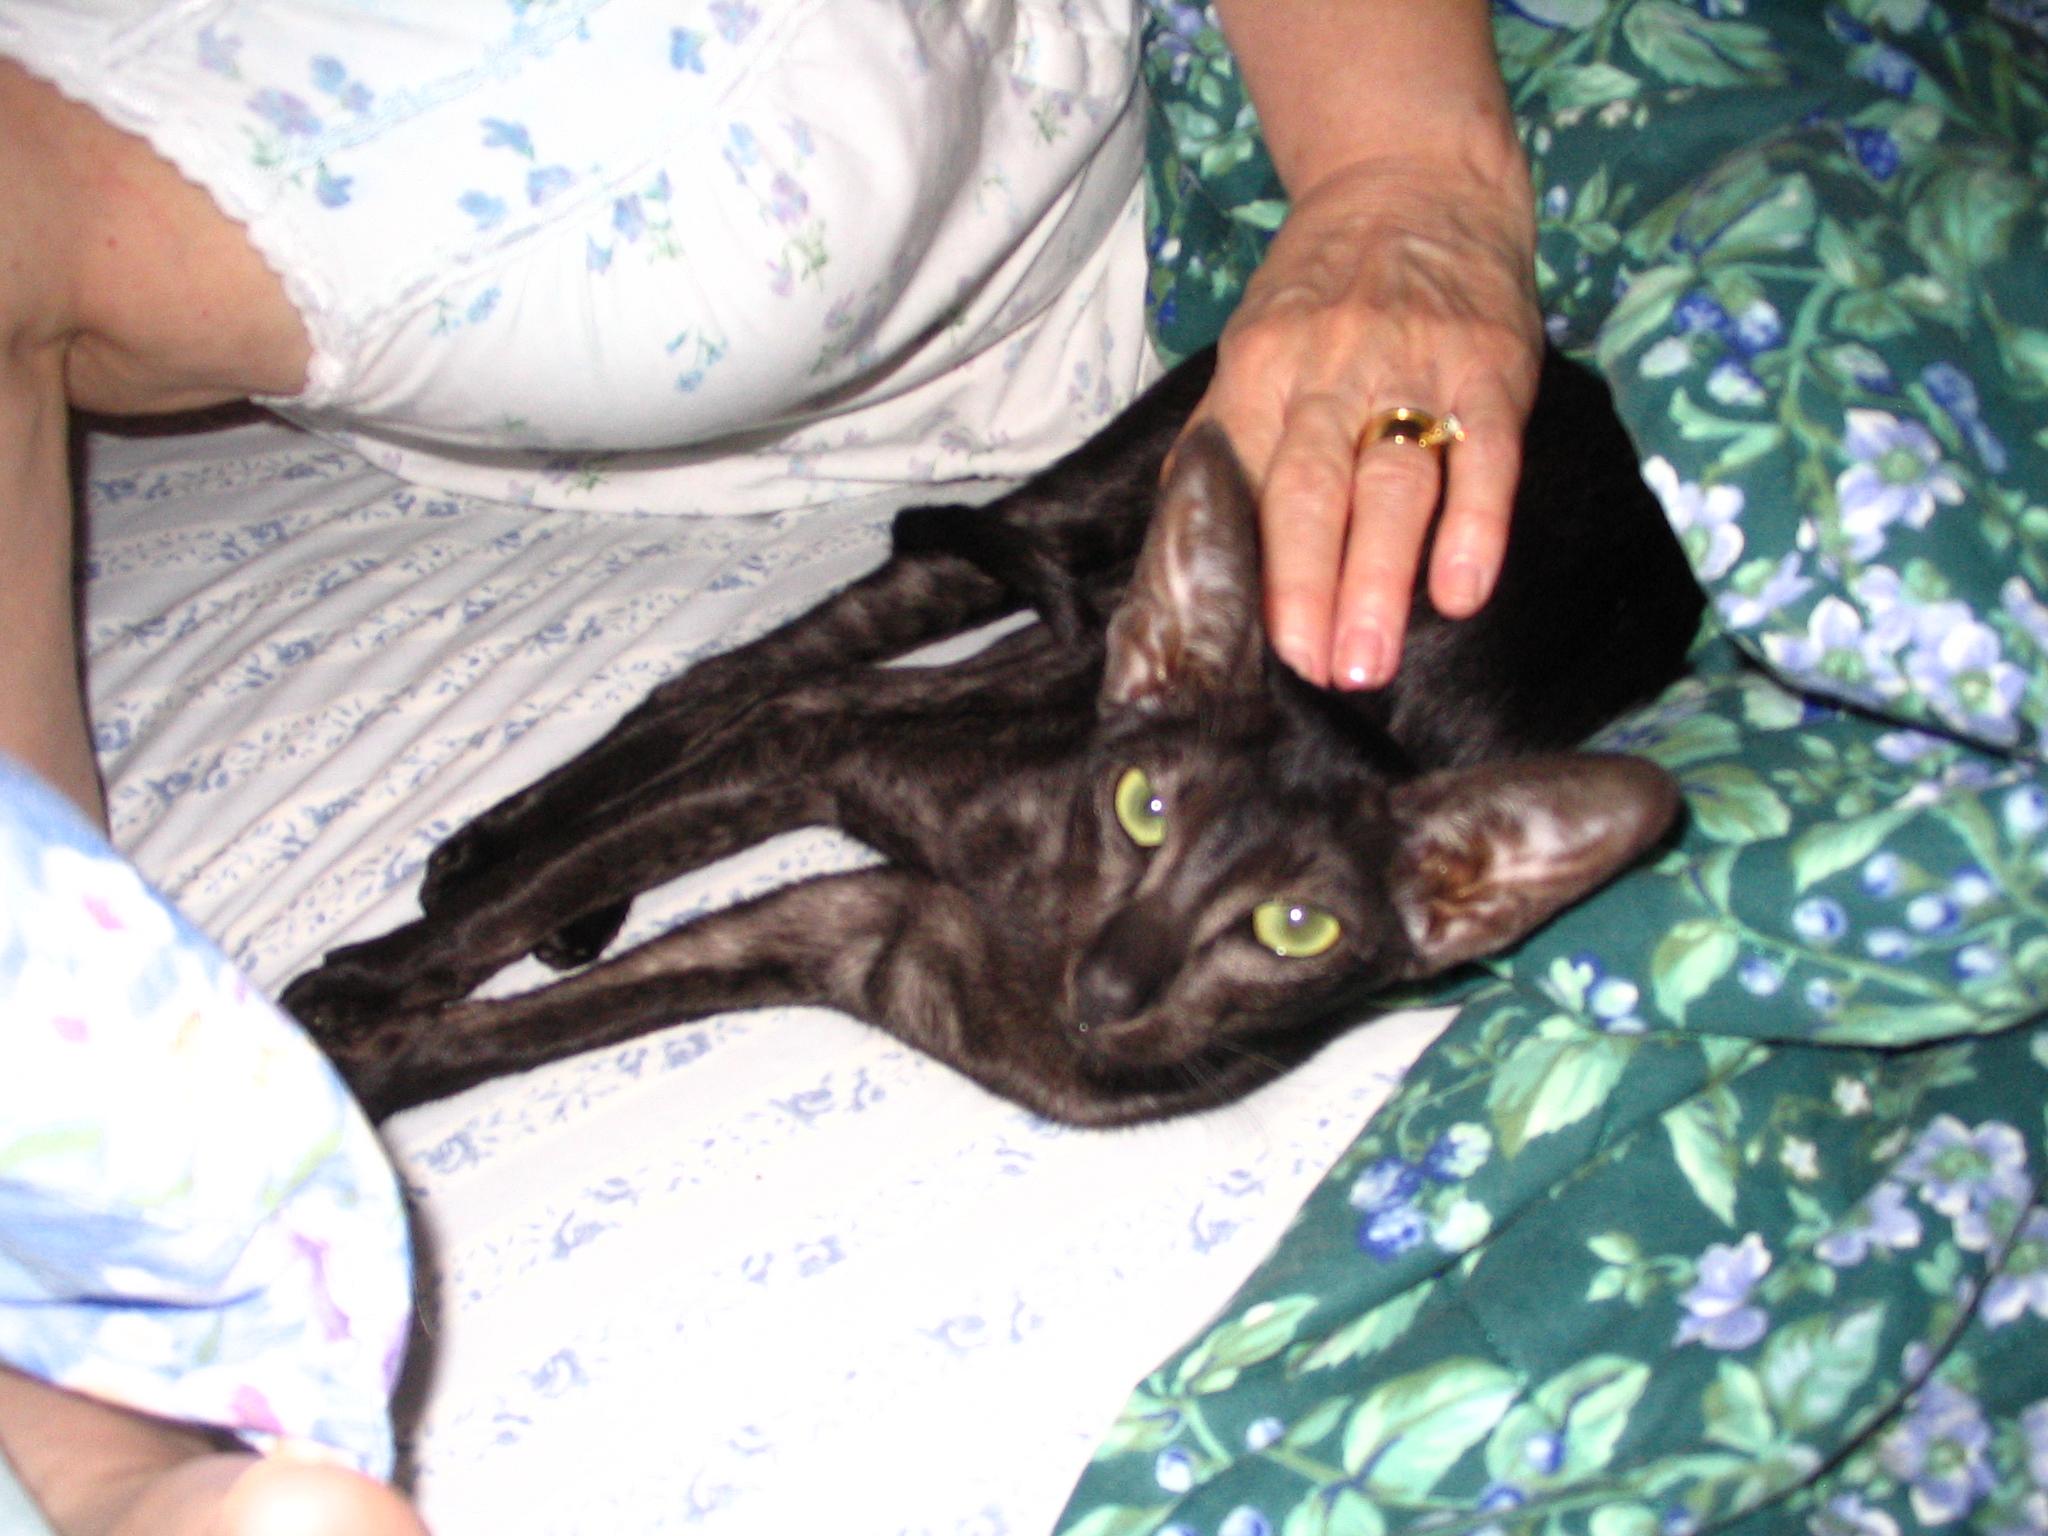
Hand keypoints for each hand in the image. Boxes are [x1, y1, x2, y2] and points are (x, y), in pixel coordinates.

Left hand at [1193, 157, 1543, 689]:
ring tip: (1368, 662)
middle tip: (1311, 673)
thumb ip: (1226, 438)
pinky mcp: (1490, 366)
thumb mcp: (1252, 345)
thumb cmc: (1322, 287)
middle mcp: (1329, 369)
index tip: (1240, 647)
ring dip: (1378, 579)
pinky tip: (1462, 593)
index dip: (1243, 566)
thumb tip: (1185, 545)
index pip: (1241, 480)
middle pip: (1310, 490)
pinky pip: (1483, 454)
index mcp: (1259, 371)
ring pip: (1391, 484)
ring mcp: (1415, 367)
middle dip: (1306, 587)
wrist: (1414, 178)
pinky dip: (1475, 527)